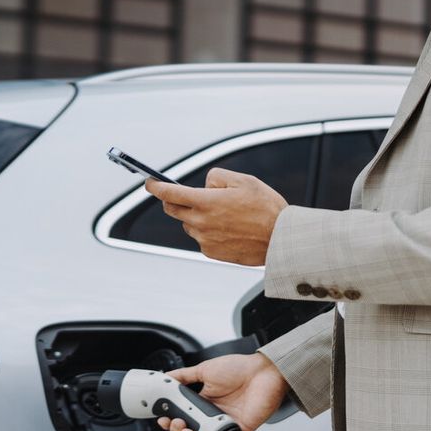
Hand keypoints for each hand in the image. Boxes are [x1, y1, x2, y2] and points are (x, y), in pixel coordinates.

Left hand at [144, 168, 288, 265]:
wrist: (280, 239)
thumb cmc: (266, 209)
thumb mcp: (244, 180)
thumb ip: (217, 177)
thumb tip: (205, 185)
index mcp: (206, 202)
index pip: (170, 193)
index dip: (156, 186)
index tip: (150, 183)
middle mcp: (201, 222)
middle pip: (173, 209)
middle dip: (173, 200)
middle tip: (185, 195)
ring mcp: (205, 239)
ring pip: (189, 224)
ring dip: (196, 217)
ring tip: (223, 214)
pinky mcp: (211, 252)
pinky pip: (201, 238)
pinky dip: (207, 231)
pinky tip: (228, 228)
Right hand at [156, 352, 288, 430]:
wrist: (263, 372)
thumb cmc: (240, 368)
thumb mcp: (205, 369)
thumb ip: (184, 375)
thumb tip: (166, 377)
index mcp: (203, 401)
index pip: (183, 416)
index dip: (172, 420)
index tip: (163, 417)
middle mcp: (212, 415)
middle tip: (175, 424)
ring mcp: (223, 424)